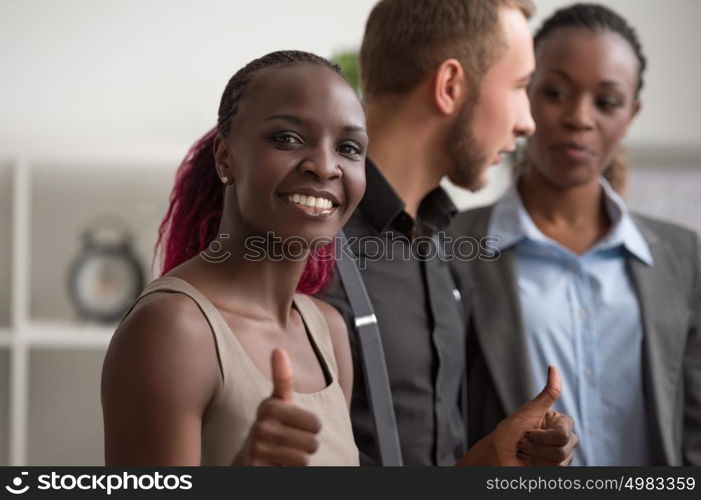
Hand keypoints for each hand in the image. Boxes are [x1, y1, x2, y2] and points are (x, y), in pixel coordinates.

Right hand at [233, 348, 321, 465]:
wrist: (247, 459)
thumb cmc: (272, 427)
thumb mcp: (278, 402)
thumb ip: (282, 379)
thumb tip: (278, 349)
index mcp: (270, 407)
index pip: (314, 423)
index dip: (313, 427)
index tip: (302, 425)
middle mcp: (261, 427)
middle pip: (312, 442)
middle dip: (308, 446)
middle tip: (293, 442)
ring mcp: (258, 449)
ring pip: (304, 459)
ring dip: (300, 460)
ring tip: (285, 454)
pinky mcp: (257, 467)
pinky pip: (293, 471)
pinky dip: (290, 470)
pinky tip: (278, 465)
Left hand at [491, 365, 577, 465]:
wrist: (497, 456)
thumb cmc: (508, 432)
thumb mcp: (528, 411)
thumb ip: (547, 393)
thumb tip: (553, 367)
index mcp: (559, 422)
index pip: (564, 432)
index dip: (543, 436)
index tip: (527, 432)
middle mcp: (564, 438)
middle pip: (564, 448)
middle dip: (538, 446)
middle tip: (524, 442)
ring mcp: (561, 455)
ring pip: (560, 461)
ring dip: (535, 456)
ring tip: (524, 451)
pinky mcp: (556, 468)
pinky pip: (556, 471)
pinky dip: (538, 466)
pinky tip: (529, 462)